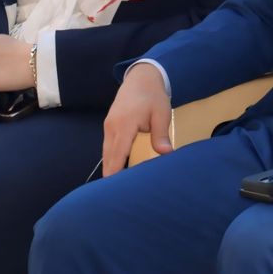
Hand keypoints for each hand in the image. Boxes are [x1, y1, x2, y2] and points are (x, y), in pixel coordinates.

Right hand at [101, 63, 171, 177]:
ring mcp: (108, 126)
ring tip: (114, 188)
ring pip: (106, 152)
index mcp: (125, 124)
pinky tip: (115, 171)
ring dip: (110, 167)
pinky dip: (111, 159)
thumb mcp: (161, 114)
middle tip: (114, 195)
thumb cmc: (153, 96)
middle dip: (111, 174)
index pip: (118, 152)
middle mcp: (112, 126)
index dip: (115, 170)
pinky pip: (108, 146)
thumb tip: (166, 153)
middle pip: (109, 156)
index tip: (113, 187)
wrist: (141, 79)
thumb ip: (161, 134)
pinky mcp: (109, 126)